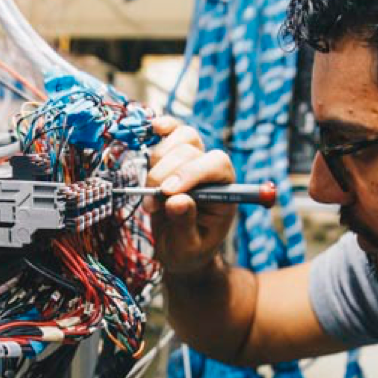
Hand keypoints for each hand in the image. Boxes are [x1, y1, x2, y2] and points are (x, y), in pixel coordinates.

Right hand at [146, 116, 236, 275]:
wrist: (178, 251)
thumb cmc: (189, 251)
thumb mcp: (188, 247)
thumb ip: (185, 225)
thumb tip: (177, 201)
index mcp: (225, 190)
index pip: (217, 165)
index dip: (191, 173)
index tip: (169, 194)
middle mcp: (212, 171)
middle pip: (191, 150)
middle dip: (165, 175)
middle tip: (153, 205)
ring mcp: (193, 160)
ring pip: (179, 138)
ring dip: (157, 163)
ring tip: (151, 194)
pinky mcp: (173, 156)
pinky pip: (172, 130)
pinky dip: (163, 126)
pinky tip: (155, 128)